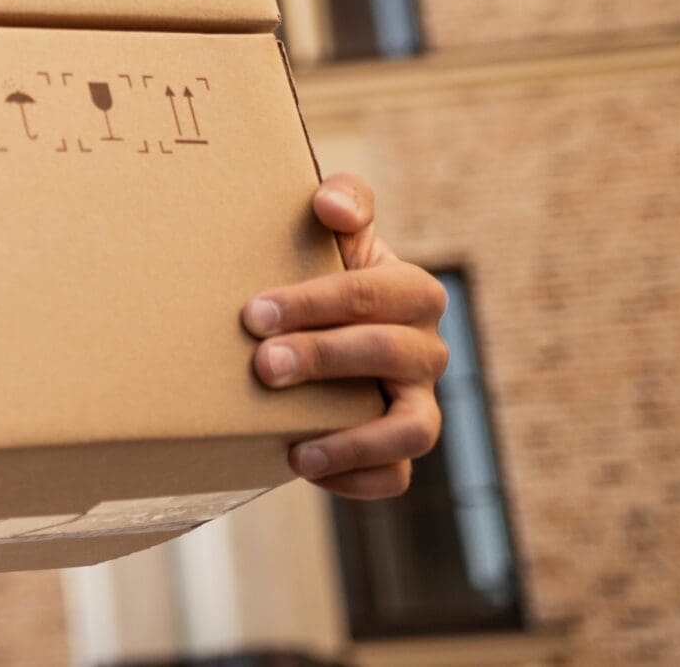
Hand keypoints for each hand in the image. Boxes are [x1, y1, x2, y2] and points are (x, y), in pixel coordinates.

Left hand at [241, 172, 447, 497]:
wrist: (318, 323)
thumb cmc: (322, 268)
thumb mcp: (336, 229)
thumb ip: (344, 199)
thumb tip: (331, 208)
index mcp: (413, 292)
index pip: (373, 295)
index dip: (314, 303)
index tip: (254, 314)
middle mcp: (426, 350)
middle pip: (387, 355)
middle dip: (323, 358)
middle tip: (262, 364)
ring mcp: (420, 403)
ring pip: (413, 429)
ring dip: (355, 438)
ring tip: (299, 447)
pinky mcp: (400, 449)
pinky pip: (397, 477)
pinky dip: (358, 479)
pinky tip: (304, 464)